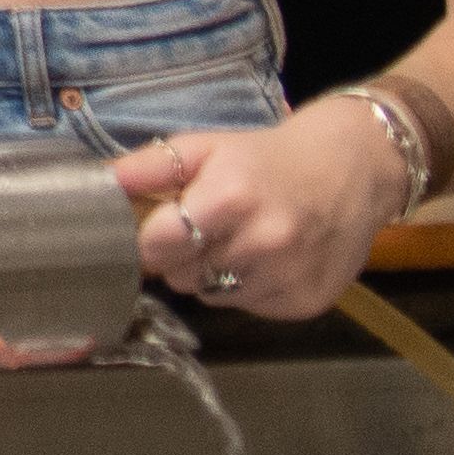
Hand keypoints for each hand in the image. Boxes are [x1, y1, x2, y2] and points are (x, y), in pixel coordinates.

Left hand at [117, 111, 392, 322]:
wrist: (354, 170)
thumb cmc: (267, 158)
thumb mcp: (206, 147)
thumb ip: (149, 166)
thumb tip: (99, 183)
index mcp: (231, 197)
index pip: (158, 246)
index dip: (150, 240)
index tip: (158, 228)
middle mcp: (264, 242)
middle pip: (182, 276)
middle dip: (182, 257)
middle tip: (205, 229)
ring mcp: (289, 276)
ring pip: (214, 296)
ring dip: (214, 275)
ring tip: (240, 240)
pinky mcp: (308, 302)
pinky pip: (251, 307)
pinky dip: (249, 289)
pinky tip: (267, 259)